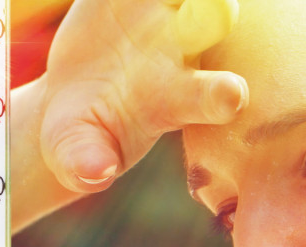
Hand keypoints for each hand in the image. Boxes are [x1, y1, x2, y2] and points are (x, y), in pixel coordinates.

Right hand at [40, 0, 246, 191]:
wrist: (73, 96)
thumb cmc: (84, 135)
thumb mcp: (74, 152)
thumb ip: (83, 161)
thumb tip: (95, 172)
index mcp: (175, 98)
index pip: (208, 97)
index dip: (219, 95)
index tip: (232, 95)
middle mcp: (181, 48)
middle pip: (210, 19)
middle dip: (216, 8)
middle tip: (220, 4)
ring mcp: (161, 10)